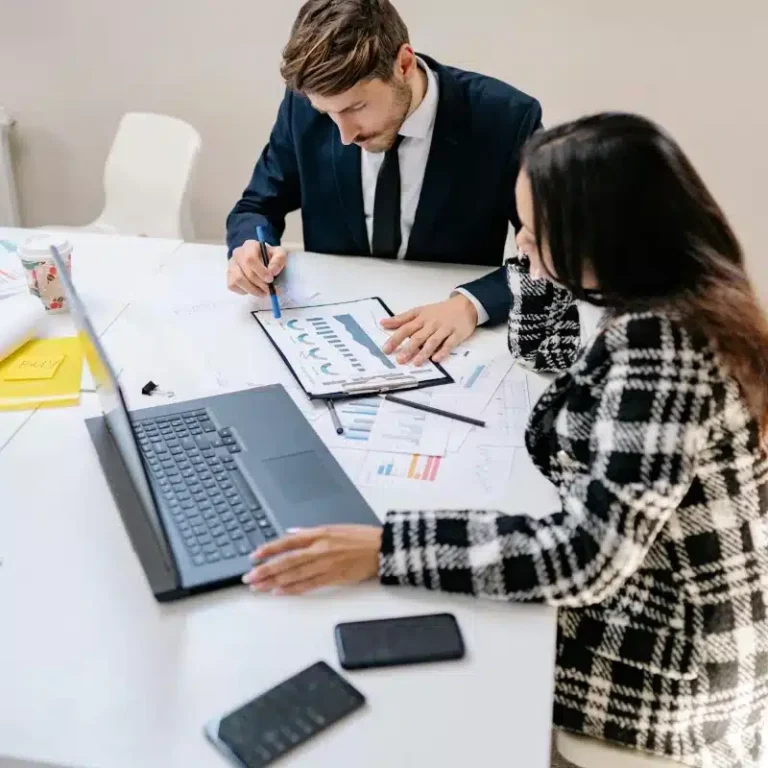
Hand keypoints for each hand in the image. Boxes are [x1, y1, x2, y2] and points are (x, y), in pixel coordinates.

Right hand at [227, 240, 287, 295]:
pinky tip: (254, 289)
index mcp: (250, 245)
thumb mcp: (279, 254)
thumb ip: (279, 260)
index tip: (270, 279)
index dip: (261, 271)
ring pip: (238, 280)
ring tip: (263, 293)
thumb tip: (273, 271)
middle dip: (259, 283)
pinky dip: (245, 291)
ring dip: (252, 290)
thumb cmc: (270, 257)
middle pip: (246, 271)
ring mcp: (231, 265)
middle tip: (269, 290)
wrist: (261, 260)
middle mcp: (238, 253)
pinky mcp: (229, 276)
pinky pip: (233, 286)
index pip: (250, 259)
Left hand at [241, 525, 382, 595]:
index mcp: (319, 534)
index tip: (253, 556)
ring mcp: (326, 565)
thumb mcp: (334, 527)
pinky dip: (292, 589)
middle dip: (265, 570)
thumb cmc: (361, 537)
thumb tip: (291, 534)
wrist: (382, 548)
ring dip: (274, 582)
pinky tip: (279, 592)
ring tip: (258, 587)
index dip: (269, 549)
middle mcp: (320, 549)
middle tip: (249, 577)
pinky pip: (308, 585)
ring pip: (294, 575)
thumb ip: (311, 532)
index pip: (287, 542)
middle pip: (287, 561)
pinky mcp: (333, 578)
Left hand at [381, 294, 478, 365]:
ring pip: (433, 341)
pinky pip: (449, 344)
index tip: (386, 349)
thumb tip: (383, 323)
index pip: (406, 328)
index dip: (395, 339)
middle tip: (400, 360)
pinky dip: (443, 351)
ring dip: (424, 352)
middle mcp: (431, 323)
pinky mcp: (457, 334)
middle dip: (408, 348)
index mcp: (421, 318)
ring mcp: (444, 329)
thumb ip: (402, 318)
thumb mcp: (420, 311)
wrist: (465, 305)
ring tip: (415, 363)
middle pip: (418, 336)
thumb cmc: (439, 311)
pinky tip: (436, 359)